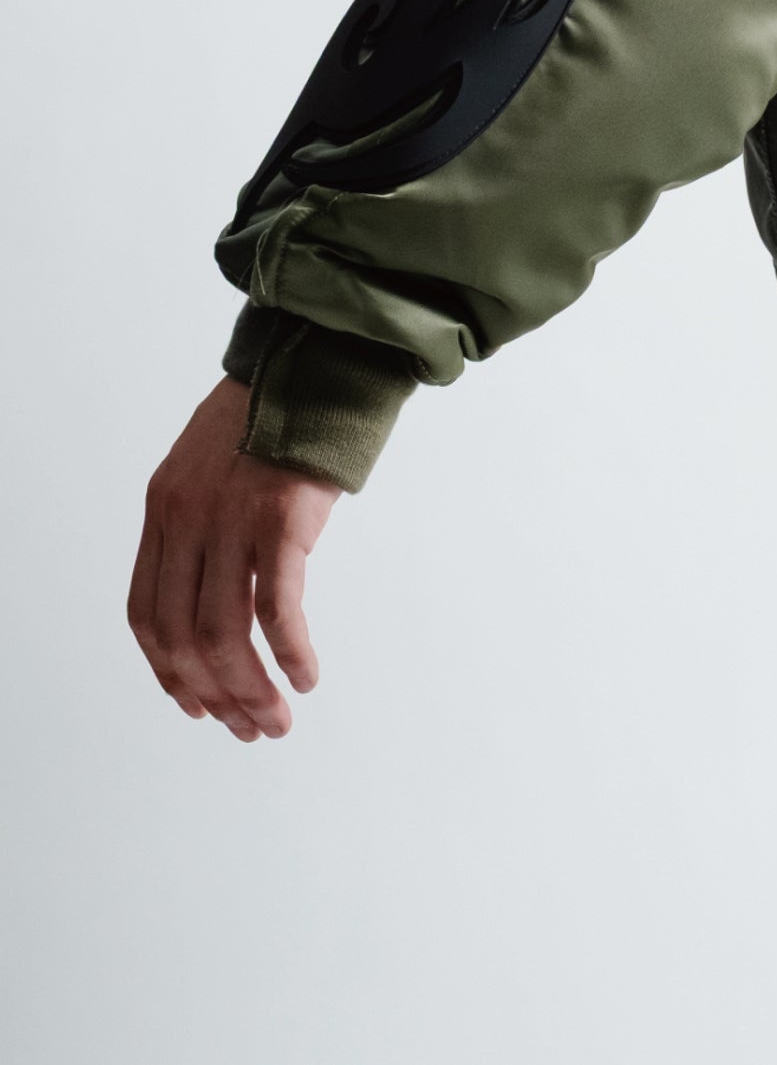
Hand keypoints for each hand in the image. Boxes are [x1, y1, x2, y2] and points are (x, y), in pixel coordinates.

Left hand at [128, 377, 339, 739]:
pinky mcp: (282, 517)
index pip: (148, 613)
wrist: (319, 357)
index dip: (168, 670)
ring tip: (279, 718)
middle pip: (185, 634)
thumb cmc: (280, 412)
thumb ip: (205, 521)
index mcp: (165, 507)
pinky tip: (306, 676)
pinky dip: (289, 652)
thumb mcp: (214, 464)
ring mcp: (232, 517)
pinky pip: (277, 606)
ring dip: (252, 688)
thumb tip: (220, 591)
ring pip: (225, 632)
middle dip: (216, 693)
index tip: (199, 704)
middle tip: (251, 728)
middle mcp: (188, 516)